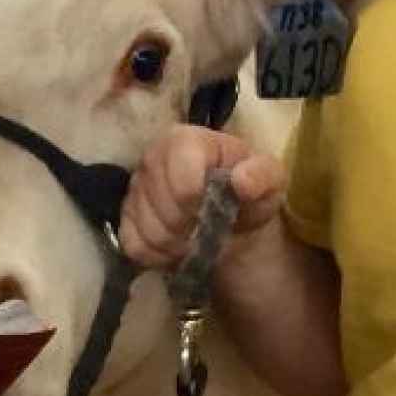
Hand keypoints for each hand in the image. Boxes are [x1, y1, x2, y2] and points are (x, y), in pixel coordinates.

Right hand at [118, 125, 285, 271]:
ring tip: (196, 239)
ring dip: (178, 244)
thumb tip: (242, 180)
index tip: (215, 208)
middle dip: (190, 225)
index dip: (197, 195)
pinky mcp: (125, 217)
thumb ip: (261, 175)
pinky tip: (177, 249)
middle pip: (163, 204)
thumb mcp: (269, 181)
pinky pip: (134, 245)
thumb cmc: (249, 193)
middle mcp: (152, 158)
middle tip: (208, 228)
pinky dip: (159, 256)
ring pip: (150, 229)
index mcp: (185, 139)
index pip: (179, 166)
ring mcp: (135, 189)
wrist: (232, 218)